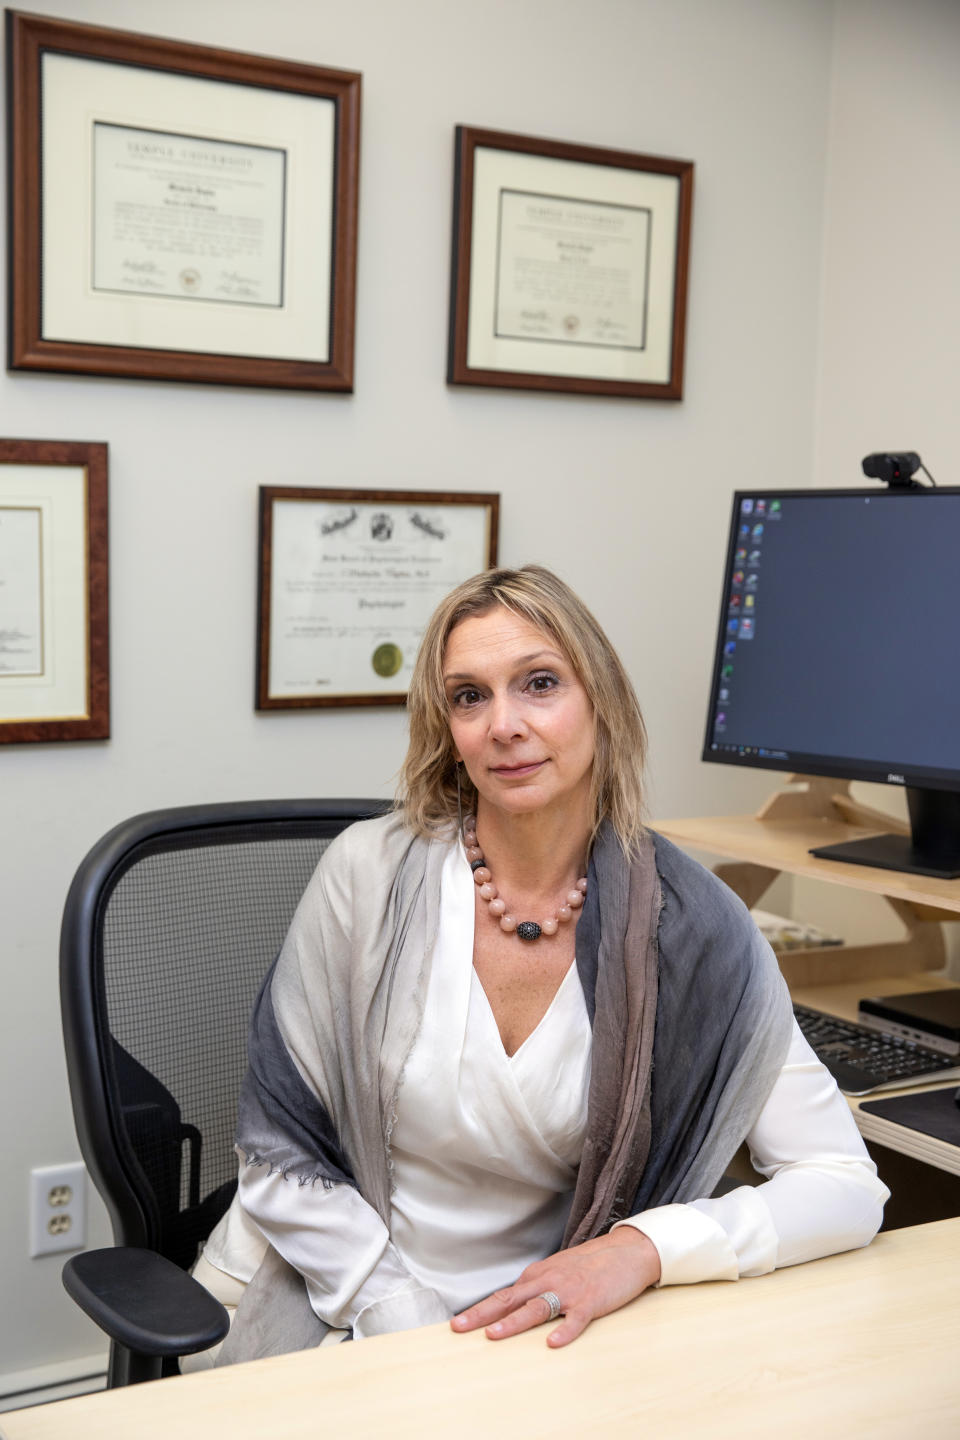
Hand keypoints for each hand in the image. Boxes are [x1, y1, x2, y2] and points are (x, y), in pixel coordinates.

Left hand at [449, 1225, 660, 1348]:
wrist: (627, 1251)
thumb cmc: (591, 1264)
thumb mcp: (558, 1270)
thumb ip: (538, 1286)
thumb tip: (515, 1304)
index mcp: (538, 1276)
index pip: (504, 1296)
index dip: (480, 1310)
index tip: (458, 1323)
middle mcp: (548, 1281)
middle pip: (510, 1300)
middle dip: (482, 1315)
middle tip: (458, 1328)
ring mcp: (568, 1292)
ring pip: (536, 1308)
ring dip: (513, 1322)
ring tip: (494, 1335)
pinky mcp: (590, 1302)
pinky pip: (575, 1320)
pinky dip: (564, 1332)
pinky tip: (553, 1343)